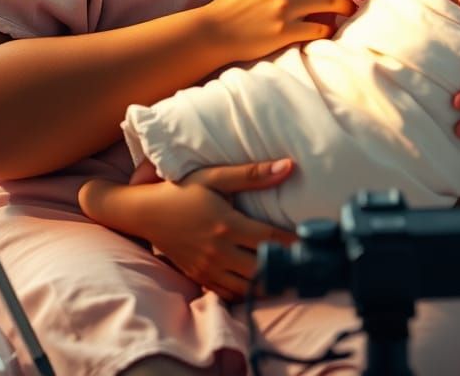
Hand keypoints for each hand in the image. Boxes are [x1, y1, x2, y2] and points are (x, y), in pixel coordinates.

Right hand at [83, 160, 298, 302]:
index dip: (295, 244)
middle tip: (306, 262)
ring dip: (268, 281)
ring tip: (287, 272)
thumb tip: (289, 166)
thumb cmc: (182, 189)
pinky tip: (258, 281)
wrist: (145, 212)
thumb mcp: (214, 176)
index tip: (314, 243)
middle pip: (262, 269)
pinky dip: (246, 290)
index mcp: (227, 225)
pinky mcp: (200, 277)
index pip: (270, 240)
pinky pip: (229, 293)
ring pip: (248, 286)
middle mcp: (219, 251)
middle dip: (285, 267)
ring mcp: (209, 268)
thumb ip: (252, 174)